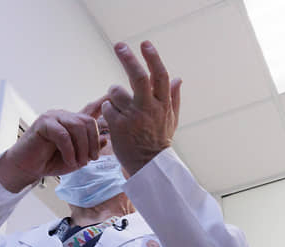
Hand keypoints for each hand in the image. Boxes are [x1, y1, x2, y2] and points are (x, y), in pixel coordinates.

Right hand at [0, 97, 106, 192]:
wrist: (29, 167)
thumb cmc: (51, 162)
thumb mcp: (77, 158)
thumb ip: (90, 149)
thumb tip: (105, 139)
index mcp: (73, 121)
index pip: (90, 109)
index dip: (102, 102)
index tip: (113, 96)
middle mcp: (64, 116)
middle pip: (88, 122)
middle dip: (93, 143)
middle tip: (91, 159)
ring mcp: (53, 117)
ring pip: (77, 127)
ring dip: (82, 148)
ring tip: (79, 162)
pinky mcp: (43, 123)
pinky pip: (63, 135)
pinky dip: (69, 150)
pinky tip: (69, 161)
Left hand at [102, 41, 181, 175]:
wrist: (149, 166)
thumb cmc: (159, 140)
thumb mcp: (171, 119)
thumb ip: (173, 98)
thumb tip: (178, 78)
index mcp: (163, 104)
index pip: (160, 76)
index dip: (153, 58)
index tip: (145, 43)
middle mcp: (149, 108)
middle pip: (137, 77)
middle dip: (128, 58)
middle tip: (119, 45)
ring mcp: (133, 117)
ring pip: (115, 91)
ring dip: (113, 95)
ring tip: (119, 107)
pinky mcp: (118, 126)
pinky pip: (106, 107)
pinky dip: (107, 110)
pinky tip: (114, 120)